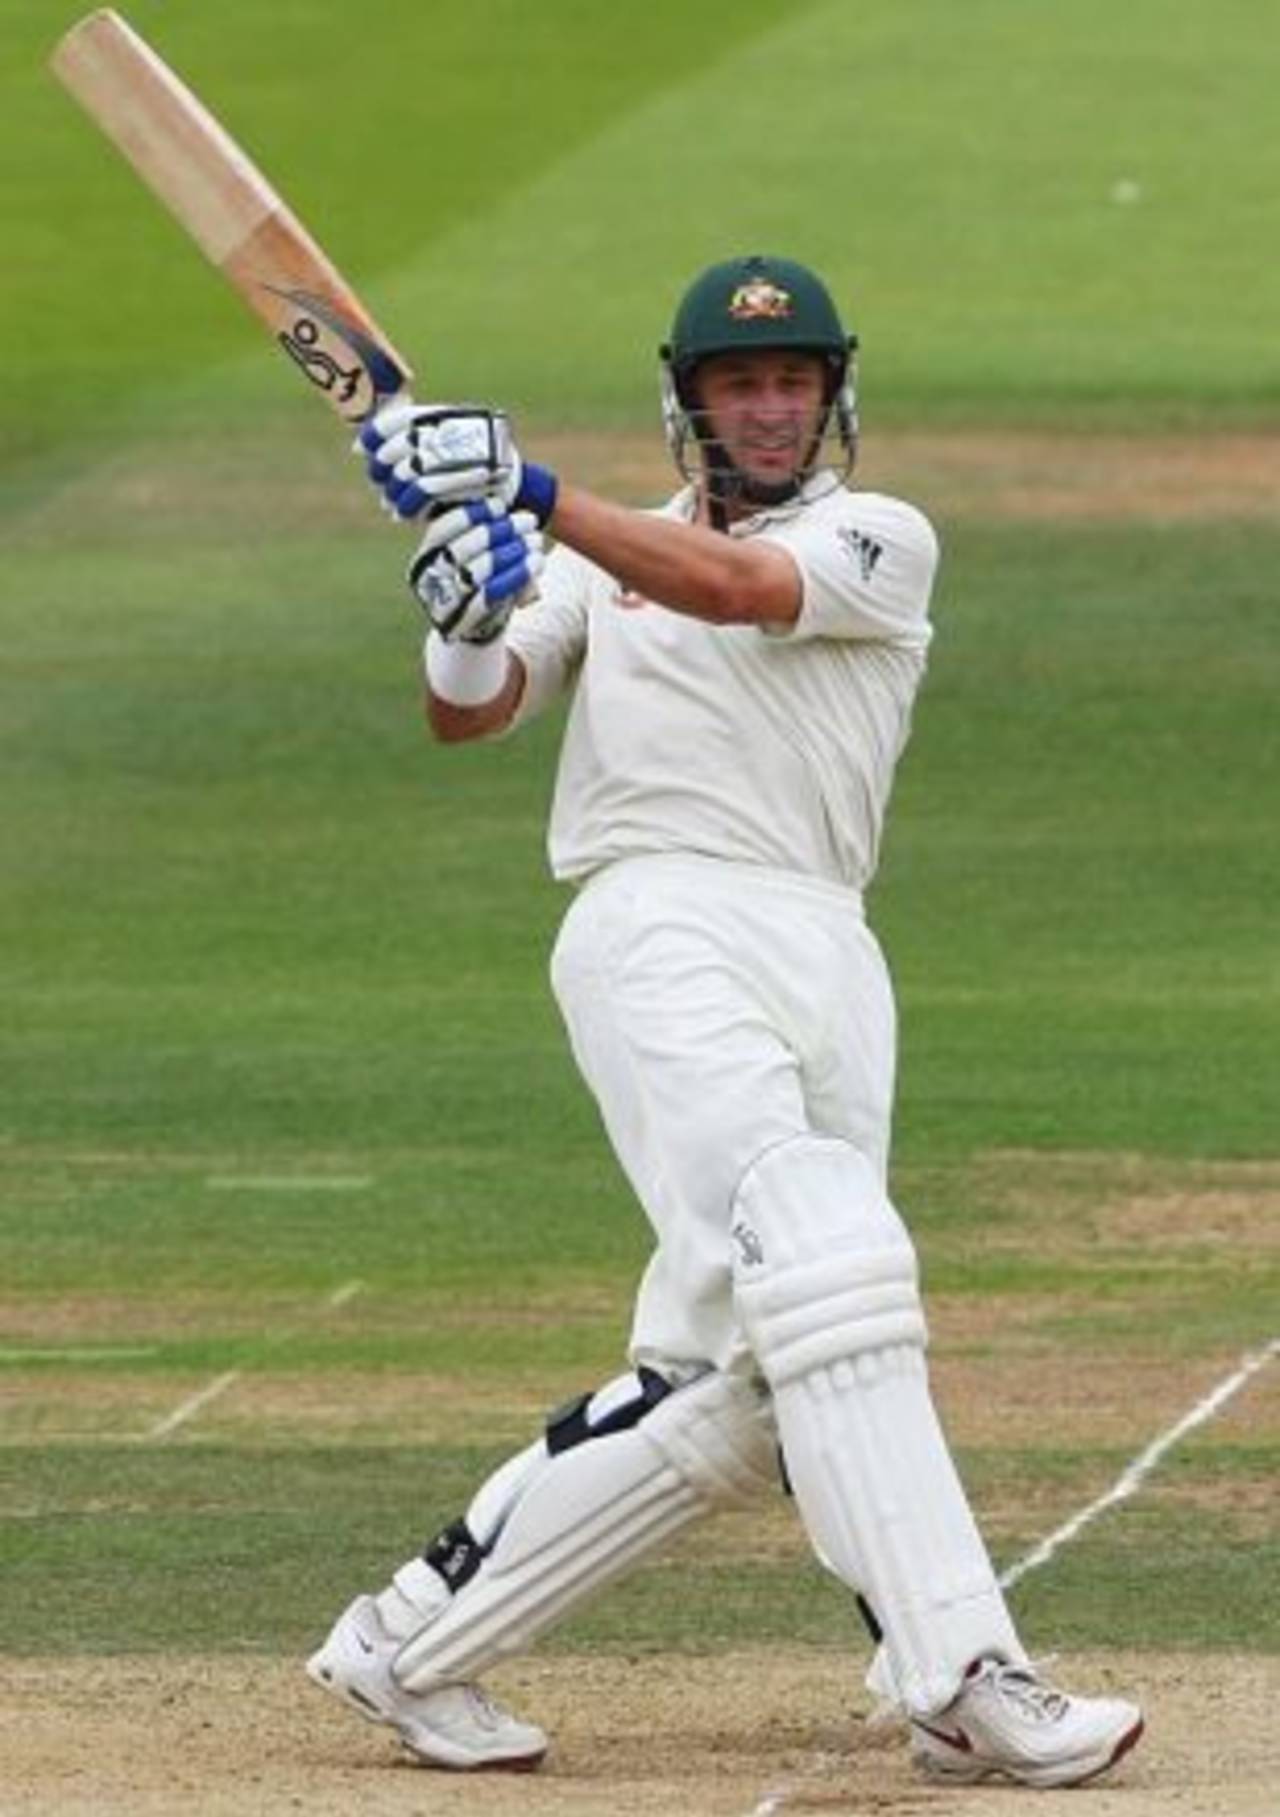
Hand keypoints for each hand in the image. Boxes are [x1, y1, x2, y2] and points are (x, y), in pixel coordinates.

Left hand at [359, 400, 557, 524]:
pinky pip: (421, 494)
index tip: (362, 449)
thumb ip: (404, 442)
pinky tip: (403, 513)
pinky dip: (406, 506)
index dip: (375, 433)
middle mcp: (451, 432)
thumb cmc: (468, 468)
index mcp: (444, 417)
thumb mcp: (440, 445)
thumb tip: (359, 447)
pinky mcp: (461, 482)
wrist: (512, 489)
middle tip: (382, 481)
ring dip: (393, 491)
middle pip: (400, 447)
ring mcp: (456, 456)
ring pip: (406, 472)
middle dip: (383, 467)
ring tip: (392, 502)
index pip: (400, 417)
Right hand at [407, 501, 544, 642]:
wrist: (474, 629)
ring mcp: (443, 603)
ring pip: (477, 571)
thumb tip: (502, 498)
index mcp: (424, 557)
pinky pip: (492, 594)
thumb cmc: (475, 580)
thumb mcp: (471, 555)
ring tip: (535, 539)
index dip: (471, 514)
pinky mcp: (465, 621)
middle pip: (461, 549)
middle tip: (529, 519)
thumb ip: (479, 532)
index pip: (442, 529)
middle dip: (498, 531)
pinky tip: (536, 562)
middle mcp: (427, 579)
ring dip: (510, 552)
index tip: (500, 504)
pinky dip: (516, 576)